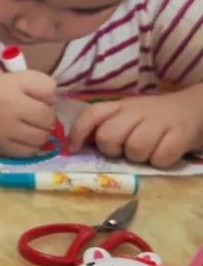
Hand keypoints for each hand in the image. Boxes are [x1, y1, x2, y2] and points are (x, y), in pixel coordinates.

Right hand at [0, 71, 56, 155]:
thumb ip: (29, 85)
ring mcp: (7, 129)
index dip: (46, 93)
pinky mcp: (0, 148)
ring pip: (41, 136)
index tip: (35, 96)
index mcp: (12, 83)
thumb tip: (52, 102)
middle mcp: (12, 106)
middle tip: (32, 114)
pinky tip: (19, 139)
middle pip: (48, 115)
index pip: (50, 87)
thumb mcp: (1, 79)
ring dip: (39, 133)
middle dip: (45, 116)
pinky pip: (28, 151)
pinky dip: (28, 147)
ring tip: (26, 128)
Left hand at [69, 90, 202, 167]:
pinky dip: (161, 160)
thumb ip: (105, 126)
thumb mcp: (127, 116)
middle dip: (113, 150)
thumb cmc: (154, 119)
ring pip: (135, 149)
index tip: (75, 149)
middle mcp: (137, 110)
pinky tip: (165, 152)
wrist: (196, 109)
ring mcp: (160, 121)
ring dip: (139, 157)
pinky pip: (160, 157)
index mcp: (120, 105)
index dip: (78, 132)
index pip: (91, 114)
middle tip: (125, 150)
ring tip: (148, 151)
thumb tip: (77, 146)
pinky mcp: (181, 134)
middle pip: (109, 136)